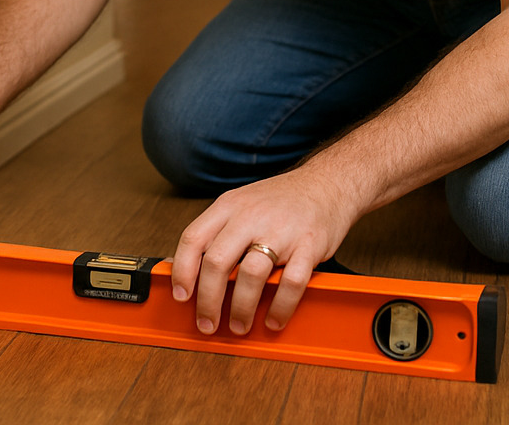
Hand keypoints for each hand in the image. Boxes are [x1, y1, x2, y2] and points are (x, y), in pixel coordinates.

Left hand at [170, 166, 360, 335]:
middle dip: (208, 301)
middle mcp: (252, 216)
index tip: (181, 295)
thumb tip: (188, 270)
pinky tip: (273, 319)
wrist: (328, 183)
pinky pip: (291, 283)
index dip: (182, 271)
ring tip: (238, 326)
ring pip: (251, 275)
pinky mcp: (309, 245)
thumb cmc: (282, 200)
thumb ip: (218, 231)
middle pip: (217, 262)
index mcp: (230, 206)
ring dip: (240, 309)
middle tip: (207, 322)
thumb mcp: (242, 203)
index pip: (193, 238)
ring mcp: (282, 230)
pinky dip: (280, 307)